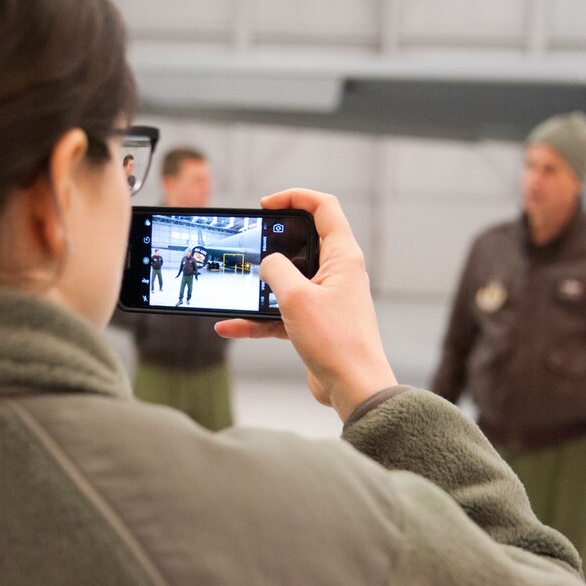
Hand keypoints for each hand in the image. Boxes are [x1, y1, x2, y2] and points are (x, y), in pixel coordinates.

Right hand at [214, 189, 396, 420]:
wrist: (354, 388)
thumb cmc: (336, 342)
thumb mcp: (296, 298)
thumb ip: (276, 270)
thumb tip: (267, 262)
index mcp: (343, 257)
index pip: (323, 208)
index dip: (294, 197)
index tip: (266, 205)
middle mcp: (338, 273)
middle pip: (302, 242)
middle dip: (271, 243)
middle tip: (247, 244)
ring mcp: (327, 298)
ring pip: (287, 281)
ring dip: (259, 287)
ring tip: (233, 288)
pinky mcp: (315, 323)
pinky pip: (281, 313)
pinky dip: (258, 318)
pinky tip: (230, 327)